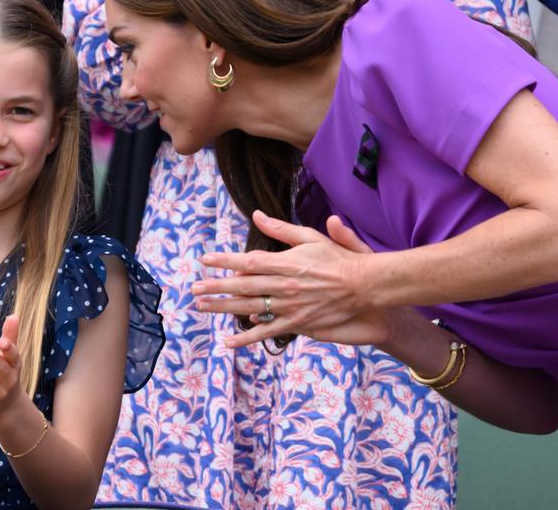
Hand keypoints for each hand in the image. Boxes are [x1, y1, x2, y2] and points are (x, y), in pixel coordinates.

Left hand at [0, 314, 23, 417]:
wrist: (9, 407)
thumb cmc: (6, 374)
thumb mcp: (9, 357)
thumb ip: (10, 337)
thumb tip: (13, 315)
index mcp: (15, 367)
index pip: (15, 357)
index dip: (10, 350)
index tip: (2, 341)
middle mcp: (9, 381)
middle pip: (1, 369)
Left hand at [194, 212, 372, 347]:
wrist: (363, 286)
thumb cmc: (337, 259)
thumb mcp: (310, 237)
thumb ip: (281, 229)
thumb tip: (257, 216)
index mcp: (286, 262)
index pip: (249, 260)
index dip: (225, 260)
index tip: (206, 260)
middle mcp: (284, 285)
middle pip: (243, 286)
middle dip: (216, 286)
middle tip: (194, 288)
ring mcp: (290, 306)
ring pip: (250, 307)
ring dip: (224, 308)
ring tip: (202, 306)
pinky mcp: (297, 323)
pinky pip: (267, 331)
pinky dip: (247, 337)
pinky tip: (228, 341)